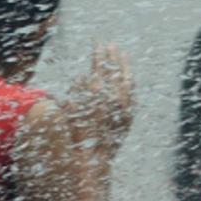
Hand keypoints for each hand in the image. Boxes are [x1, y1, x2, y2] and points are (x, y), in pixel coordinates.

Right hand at [62, 44, 133, 164]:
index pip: (99, 65)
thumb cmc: (73, 135)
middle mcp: (113, 95)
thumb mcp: (69, 109)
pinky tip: (128, 76)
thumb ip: (77, 90)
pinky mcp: (129, 114)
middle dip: (111, 55)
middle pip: (114, 69)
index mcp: (96, 91)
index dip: (98, 52)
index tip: (97, 42)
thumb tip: (83, 77)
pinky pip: (131, 93)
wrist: (90, 158)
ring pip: (126, 78)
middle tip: (110, 45)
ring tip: (122, 54)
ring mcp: (124, 104)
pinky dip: (130, 81)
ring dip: (124, 65)